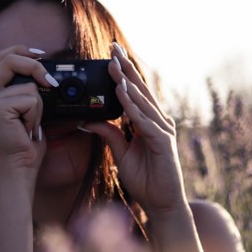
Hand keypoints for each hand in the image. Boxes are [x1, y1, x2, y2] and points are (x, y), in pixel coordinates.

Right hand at [0, 46, 56, 171]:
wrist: (20, 165)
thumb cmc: (26, 140)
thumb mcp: (28, 108)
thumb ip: (29, 88)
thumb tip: (46, 72)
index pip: (3, 56)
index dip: (22, 50)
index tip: (41, 54)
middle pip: (10, 59)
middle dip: (36, 67)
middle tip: (50, 82)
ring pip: (28, 86)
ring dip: (38, 107)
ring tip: (29, 124)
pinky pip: (30, 99)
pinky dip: (36, 115)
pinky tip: (27, 129)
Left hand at [83, 43, 187, 217]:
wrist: (162, 203)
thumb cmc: (145, 179)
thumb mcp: (120, 153)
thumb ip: (108, 134)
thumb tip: (88, 120)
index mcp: (148, 121)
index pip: (134, 92)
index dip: (123, 73)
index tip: (110, 55)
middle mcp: (158, 121)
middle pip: (139, 89)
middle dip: (125, 68)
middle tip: (112, 47)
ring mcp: (162, 129)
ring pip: (141, 100)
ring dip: (127, 81)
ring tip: (114, 64)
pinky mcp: (163, 141)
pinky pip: (143, 120)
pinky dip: (132, 105)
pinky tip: (122, 93)